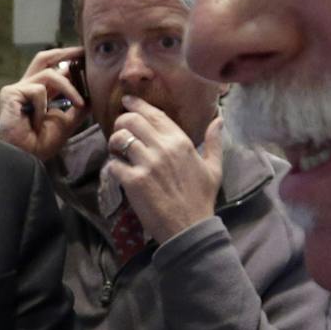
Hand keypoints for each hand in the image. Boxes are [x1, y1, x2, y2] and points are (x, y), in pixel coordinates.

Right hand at [0, 48, 85, 162]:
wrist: (24, 157)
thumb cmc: (40, 144)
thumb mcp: (67, 122)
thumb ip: (77, 108)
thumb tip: (94, 95)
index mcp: (39, 93)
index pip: (54, 70)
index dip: (70, 62)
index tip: (87, 59)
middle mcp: (27, 87)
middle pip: (44, 59)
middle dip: (66, 53)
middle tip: (83, 53)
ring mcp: (17, 89)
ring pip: (49, 74)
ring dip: (69, 88)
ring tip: (79, 103)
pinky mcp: (10, 94)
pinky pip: (37, 91)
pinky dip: (43, 108)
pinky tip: (37, 124)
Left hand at [105, 100, 223, 245]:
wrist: (189, 228)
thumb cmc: (202, 198)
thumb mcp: (214, 167)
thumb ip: (214, 141)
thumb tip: (218, 118)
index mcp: (181, 141)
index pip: (154, 114)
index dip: (137, 105)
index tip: (126, 101)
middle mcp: (163, 148)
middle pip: (131, 121)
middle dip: (121, 122)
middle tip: (120, 130)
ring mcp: (147, 164)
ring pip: (119, 138)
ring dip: (114, 143)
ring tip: (116, 150)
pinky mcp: (133, 181)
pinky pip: (113, 163)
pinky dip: (112, 165)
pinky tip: (117, 170)